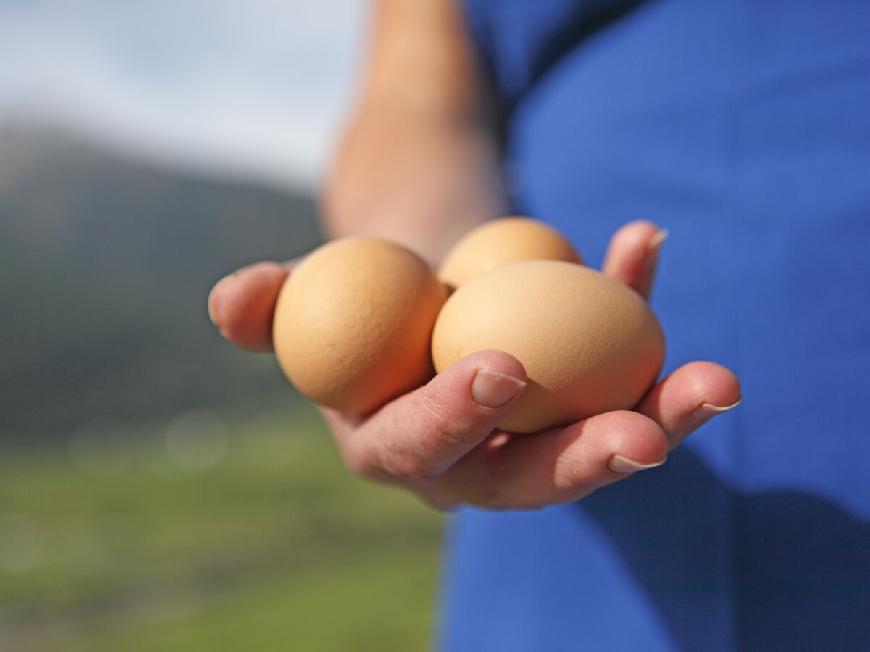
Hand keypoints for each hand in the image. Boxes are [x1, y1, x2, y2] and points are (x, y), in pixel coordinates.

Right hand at [207, 222, 740, 509]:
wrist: (421, 280)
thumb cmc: (361, 289)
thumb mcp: (313, 291)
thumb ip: (269, 305)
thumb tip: (232, 299)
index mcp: (400, 446)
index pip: (422, 450)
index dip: (453, 420)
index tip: (497, 369)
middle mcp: (474, 462)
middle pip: (531, 478)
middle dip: (585, 463)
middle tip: (642, 436)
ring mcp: (538, 437)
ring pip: (598, 439)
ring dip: (658, 412)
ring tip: (711, 381)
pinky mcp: (583, 399)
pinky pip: (619, 366)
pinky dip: (642, 309)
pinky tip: (646, 247)